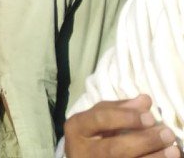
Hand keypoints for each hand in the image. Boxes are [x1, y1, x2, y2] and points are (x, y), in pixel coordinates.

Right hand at [64, 95, 179, 157]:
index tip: (150, 116)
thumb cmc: (89, 134)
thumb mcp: (96, 118)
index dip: (126, 117)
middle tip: (167, 133)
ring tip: (173, 150)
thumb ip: (118, 109)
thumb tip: (145, 100)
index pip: (100, 119)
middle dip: (143, 141)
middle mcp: (83, 149)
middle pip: (114, 147)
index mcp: (77, 127)